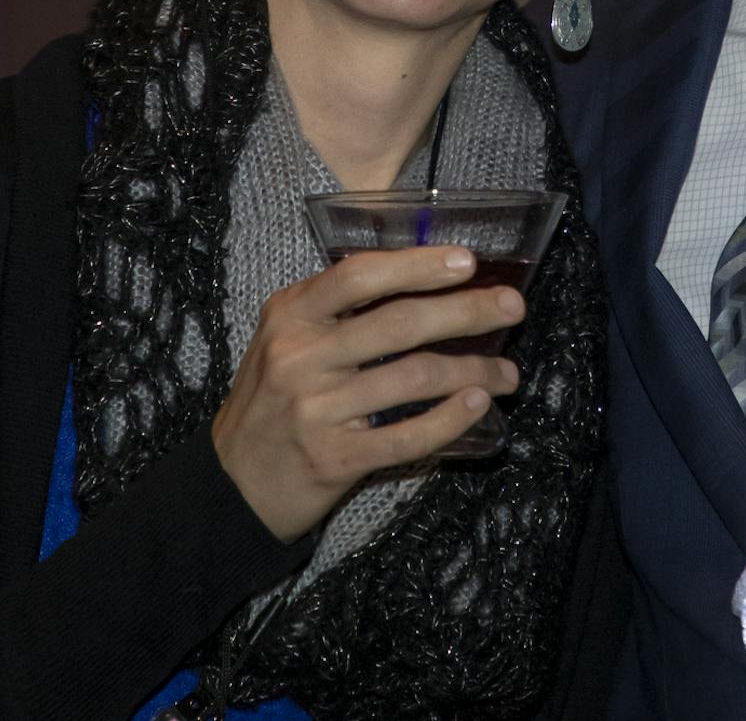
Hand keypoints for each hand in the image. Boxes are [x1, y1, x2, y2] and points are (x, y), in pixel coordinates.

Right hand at [209, 245, 524, 541]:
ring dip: (474, 371)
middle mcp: (300, 356)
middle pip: (399, 322)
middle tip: (513, 308)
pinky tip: (477, 405)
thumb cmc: (273, 401)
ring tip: (507, 372)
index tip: (467, 262)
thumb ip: (336, 310)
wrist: (233, 484)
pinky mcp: (334, 458)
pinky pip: (407, 435)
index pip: (359, 274)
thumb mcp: (285, 339)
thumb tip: (425, 281)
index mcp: (289, 314)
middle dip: (467, 312)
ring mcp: (316, 409)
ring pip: (414, 378)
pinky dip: (450, 419)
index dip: (417, 265)